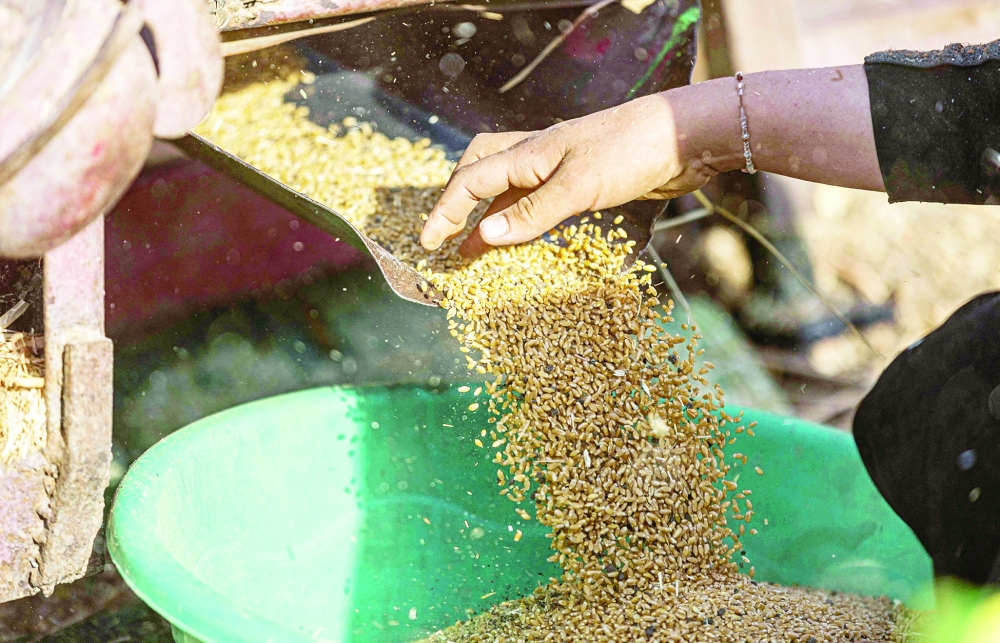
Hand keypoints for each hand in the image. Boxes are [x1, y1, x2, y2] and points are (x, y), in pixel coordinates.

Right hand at [418, 93, 719, 253]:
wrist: (684, 138)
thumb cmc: (631, 153)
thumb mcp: (578, 186)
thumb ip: (532, 214)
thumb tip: (484, 236)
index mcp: (529, 154)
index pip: (471, 181)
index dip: (446, 212)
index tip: (428, 243)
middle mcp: (539, 158)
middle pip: (482, 172)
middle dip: (459, 202)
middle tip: (448, 235)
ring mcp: (561, 169)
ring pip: (511, 190)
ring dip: (491, 217)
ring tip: (478, 250)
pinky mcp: (584, 182)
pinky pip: (539, 202)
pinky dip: (524, 221)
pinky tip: (526, 239)